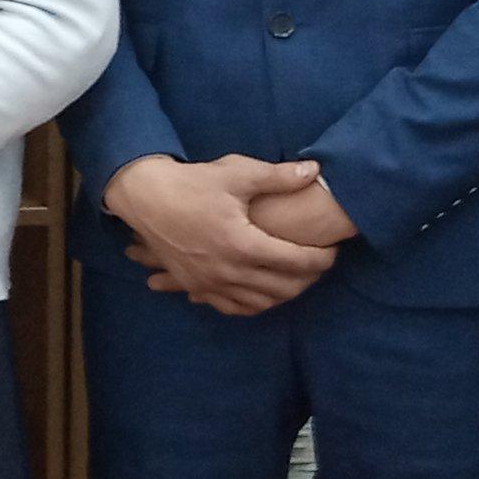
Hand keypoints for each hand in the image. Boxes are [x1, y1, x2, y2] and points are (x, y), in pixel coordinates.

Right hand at [107, 153, 338, 315]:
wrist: (144, 198)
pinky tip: (263, 293)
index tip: (333, 249)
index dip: (322, 258)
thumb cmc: (191, 183)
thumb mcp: (235, 173)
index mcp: (243, 244)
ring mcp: (210, 283)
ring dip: (284, 294)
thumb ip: (278, 176)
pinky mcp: (196, 286)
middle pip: (284, 288)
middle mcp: (228, 271)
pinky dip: (254, 304)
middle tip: (320, 263)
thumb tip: (315, 171)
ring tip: (297, 278)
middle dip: (309, 278)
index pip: (297, 261)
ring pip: (261, 303)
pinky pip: (233, 308)